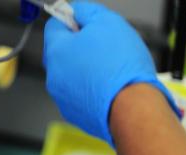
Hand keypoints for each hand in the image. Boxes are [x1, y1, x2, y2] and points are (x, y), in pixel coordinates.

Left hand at [43, 1, 177, 145]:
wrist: (132, 108)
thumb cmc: (121, 68)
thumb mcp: (107, 22)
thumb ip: (86, 11)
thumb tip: (77, 10)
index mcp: (56, 51)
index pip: (54, 26)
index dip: (71, 20)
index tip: (84, 22)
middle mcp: (53, 76)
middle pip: (61, 52)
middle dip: (79, 46)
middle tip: (102, 47)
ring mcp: (62, 97)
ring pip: (70, 75)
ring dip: (84, 69)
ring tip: (108, 70)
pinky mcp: (74, 113)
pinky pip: (78, 94)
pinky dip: (89, 89)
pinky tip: (106, 87)